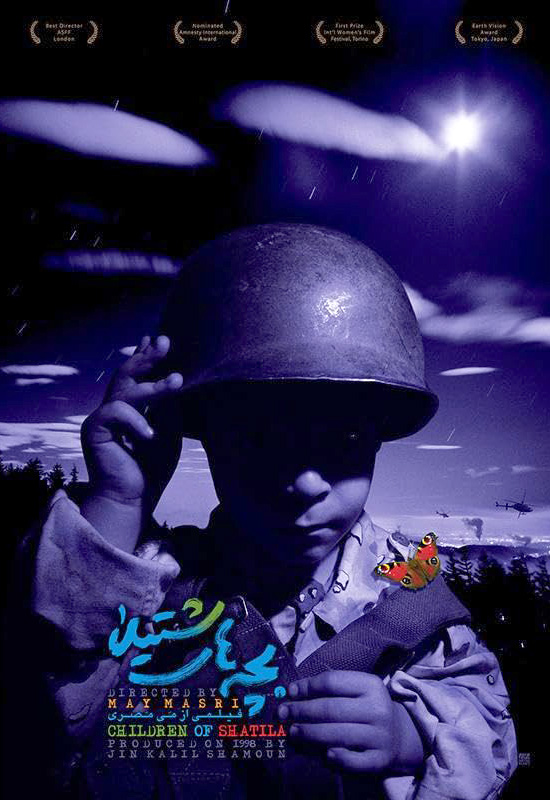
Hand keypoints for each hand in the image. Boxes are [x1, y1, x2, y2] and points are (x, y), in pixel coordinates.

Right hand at [81, 335, 183, 508]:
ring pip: (125, 390)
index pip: (135, 376)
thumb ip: (168, 406)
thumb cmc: (151, 467)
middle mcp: (113, 408)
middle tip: (164, 342)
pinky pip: (114, 412)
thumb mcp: (169, 431)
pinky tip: (150, 435)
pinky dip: (136, 420)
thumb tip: (176, 378)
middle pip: (126, 374)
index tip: (157, 339)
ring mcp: (102, 418)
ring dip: (153, 385)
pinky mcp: (93, 430)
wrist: (132, 498)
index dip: (144, 356)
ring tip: (177, 382)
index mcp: (130, 407)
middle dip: (146, 357)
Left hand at [277, 670, 423, 774]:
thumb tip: (292, 692)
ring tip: (293, 732)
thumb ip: (328, 690)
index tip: (290, 691)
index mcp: (371, 685)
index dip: (307, 686)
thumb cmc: (366, 708)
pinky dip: (335, 758)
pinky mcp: (380, 760)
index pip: (332, 682)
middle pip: (331, 709)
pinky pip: (352, 761)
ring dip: (310, 734)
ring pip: (337, 735)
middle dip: (302, 711)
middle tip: (283, 714)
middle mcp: (378, 709)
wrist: (399, 735)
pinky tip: (323, 755)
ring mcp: (380, 736)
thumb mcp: (355, 691)